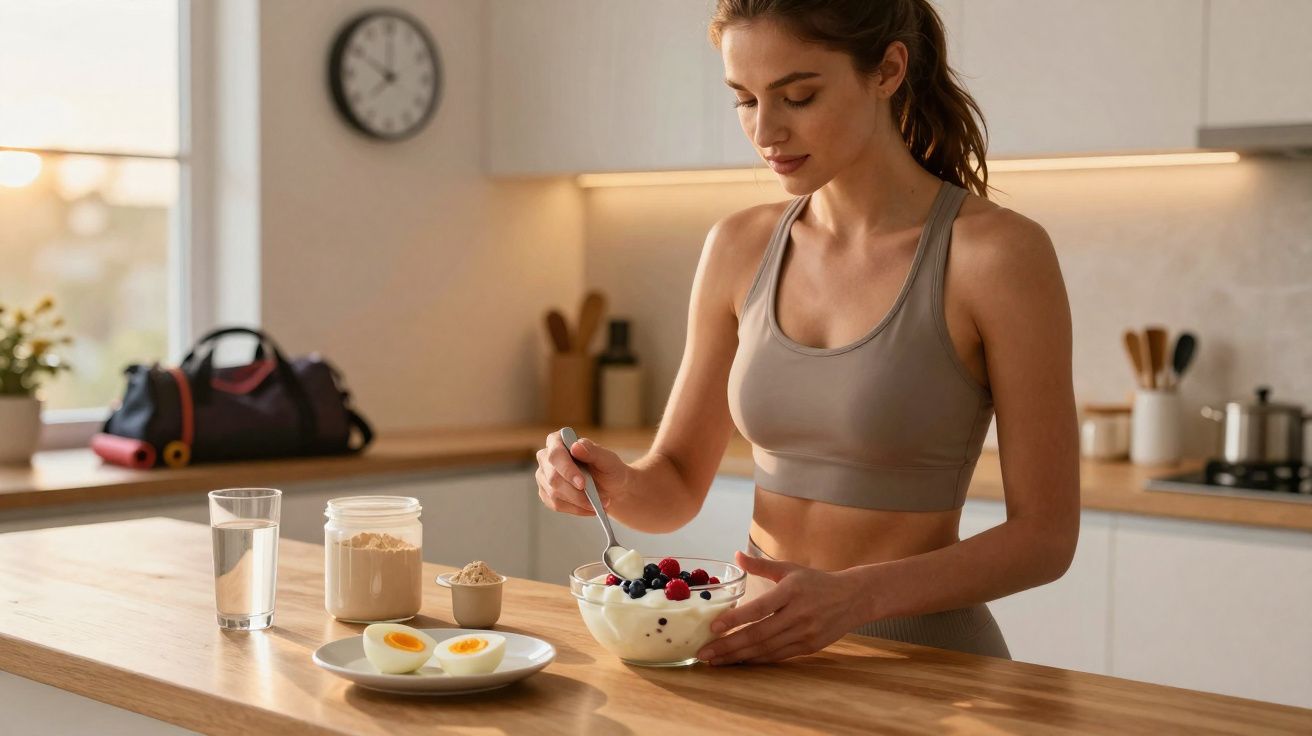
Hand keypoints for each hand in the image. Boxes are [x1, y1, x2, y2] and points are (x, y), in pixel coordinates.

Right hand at [535, 431, 630, 515]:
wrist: (610, 487)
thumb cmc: (608, 468)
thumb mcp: (608, 459)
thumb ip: (593, 451)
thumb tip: (575, 446)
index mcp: (559, 441)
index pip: (556, 454)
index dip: (567, 470)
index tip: (582, 484)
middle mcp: (546, 457)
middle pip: (553, 477)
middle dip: (576, 492)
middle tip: (597, 500)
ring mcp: (544, 476)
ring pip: (554, 493)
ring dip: (579, 502)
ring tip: (599, 504)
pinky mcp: (546, 493)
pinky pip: (556, 505)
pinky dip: (575, 509)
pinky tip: (588, 508)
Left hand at [697, 551, 857, 664]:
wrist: (853, 598)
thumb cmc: (816, 581)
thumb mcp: (789, 568)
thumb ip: (761, 565)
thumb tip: (736, 555)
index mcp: (791, 591)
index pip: (759, 608)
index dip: (735, 619)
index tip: (712, 627)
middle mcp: (799, 614)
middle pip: (758, 634)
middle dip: (728, 646)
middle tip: (703, 653)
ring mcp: (805, 633)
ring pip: (766, 650)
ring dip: (738, 657)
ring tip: (715, 660)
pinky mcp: (809, 647)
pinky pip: (777, 656)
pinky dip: (756, 660)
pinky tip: (739, 661)